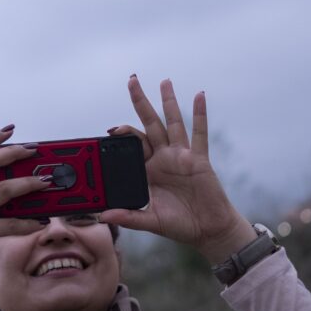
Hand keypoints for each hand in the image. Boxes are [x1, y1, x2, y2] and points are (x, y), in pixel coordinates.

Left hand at [99, 76, 255, 263]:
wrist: (207, 231)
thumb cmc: (179, 225)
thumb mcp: (150, 221)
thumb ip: (128, 217)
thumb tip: (103, 215)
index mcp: (147, 170)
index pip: (132, 145)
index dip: (122, 134)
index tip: (110, 130)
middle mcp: (163, 158)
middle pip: (149, 124)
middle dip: (141, 102)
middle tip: (132, 80)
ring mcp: (181, 156)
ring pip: (173, 123)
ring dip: (169, 101)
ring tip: (164, 81)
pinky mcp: (199, 160)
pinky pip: (199, 134)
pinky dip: (200, 114)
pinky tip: (199, 96)